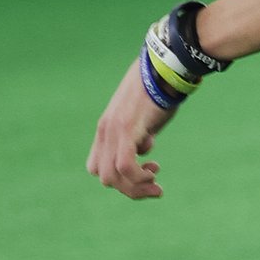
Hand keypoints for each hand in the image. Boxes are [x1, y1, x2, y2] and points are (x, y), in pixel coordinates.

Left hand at [88, 58, 172, 199]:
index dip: (118, 178)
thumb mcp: (145, 118)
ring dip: (135, 188)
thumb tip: (143, 147)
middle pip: (105, 178)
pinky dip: (138, 178)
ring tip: (155, 183)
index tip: (142, 173)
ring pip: (112, 177)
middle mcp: (105, 132)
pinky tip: (153, 174)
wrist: (163, 70)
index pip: (97, 167)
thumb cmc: (159, 91)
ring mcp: (113, 131)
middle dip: (130, 189)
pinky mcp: (126, 129)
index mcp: (105, 129)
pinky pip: (124, 166)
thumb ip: (140, 134)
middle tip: (153, 185)